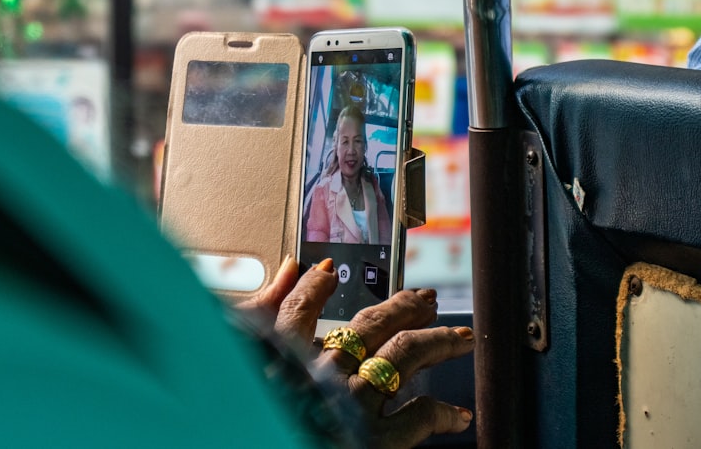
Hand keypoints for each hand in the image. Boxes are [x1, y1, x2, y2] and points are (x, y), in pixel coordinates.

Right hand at [241, 256, 474, 447]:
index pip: (301, 310)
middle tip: (427, 300)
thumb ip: (259, 314)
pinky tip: (457, 415)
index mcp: (284, 360)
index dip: (316, 288)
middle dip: (404, 307)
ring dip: (437, 340)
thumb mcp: (240, 362)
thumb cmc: (249, 422)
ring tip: (460, 338)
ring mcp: (352, 405)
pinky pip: (416, 419)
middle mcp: (323, 376)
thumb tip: (288, 268)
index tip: (328, 274)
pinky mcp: (373, 442)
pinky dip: (440, 414)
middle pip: (370, 325)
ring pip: (404, 356)